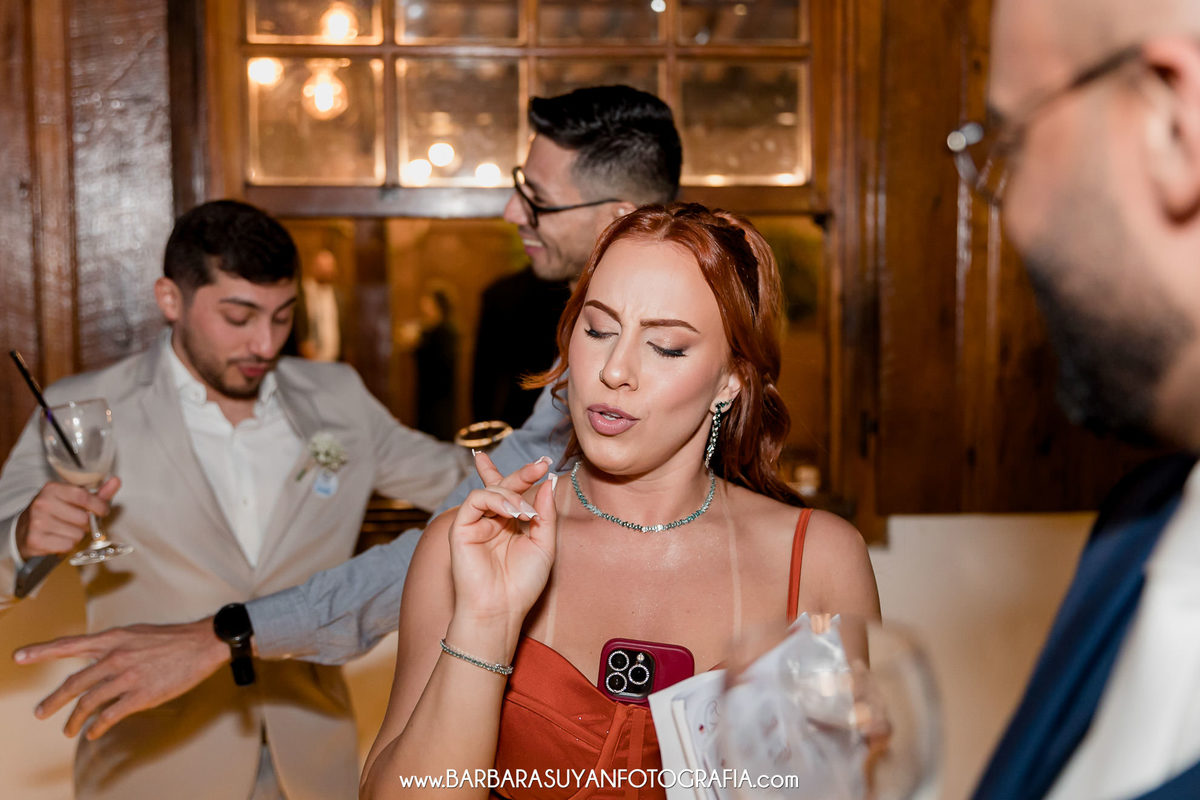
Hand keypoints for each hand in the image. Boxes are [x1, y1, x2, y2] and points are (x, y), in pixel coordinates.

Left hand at [12, 618, 227, 738]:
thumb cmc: (173, 639)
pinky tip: (94, 733)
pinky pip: (110, 716)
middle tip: (40, 712)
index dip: (41, 651)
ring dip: (74, 720)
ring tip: (68, 730)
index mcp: (113, 639)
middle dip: (52, 702)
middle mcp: (115, 657)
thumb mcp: (137, 633)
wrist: (202, 643)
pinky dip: (98, 727)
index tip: (19, 656)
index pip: (69, 645)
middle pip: (73, 683)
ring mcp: (128, 677)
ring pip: (88, 703)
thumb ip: (114, 647)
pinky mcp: (142, 695)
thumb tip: (96, 662)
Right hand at [15, 477, 120, 559]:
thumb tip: (117, 481)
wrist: (23, 531)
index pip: (84, 497)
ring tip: (64, 531)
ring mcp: (37, 522)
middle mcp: (42, 503)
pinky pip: (67, 546)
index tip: (102, 511)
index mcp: (52, 489)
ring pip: (77, 534)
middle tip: (75, 522)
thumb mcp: (72, 499)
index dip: (99, 506)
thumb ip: (97, 493)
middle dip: (85, 524)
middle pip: (83, 518)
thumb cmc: (54, 513)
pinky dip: (66, 545)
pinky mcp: (35, 540)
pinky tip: (57, 539)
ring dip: (76, 536)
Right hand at [449, 453, 556, 627]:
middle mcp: (492, 522)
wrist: (501, 609)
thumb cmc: (522, 583)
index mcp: (511, 525)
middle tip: (540, 464)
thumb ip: (545, 514)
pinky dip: (495, 500)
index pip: (515, 493)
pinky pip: (475, 501)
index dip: (527, 477)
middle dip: (521, 473)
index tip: (545, 464)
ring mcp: (476, 524)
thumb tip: (548, 482)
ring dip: (512, 494)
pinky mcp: (461, 528)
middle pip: (502, 486)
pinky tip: (512, 512)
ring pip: (490, 491)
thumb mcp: (544, 545)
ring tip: (525, 513)